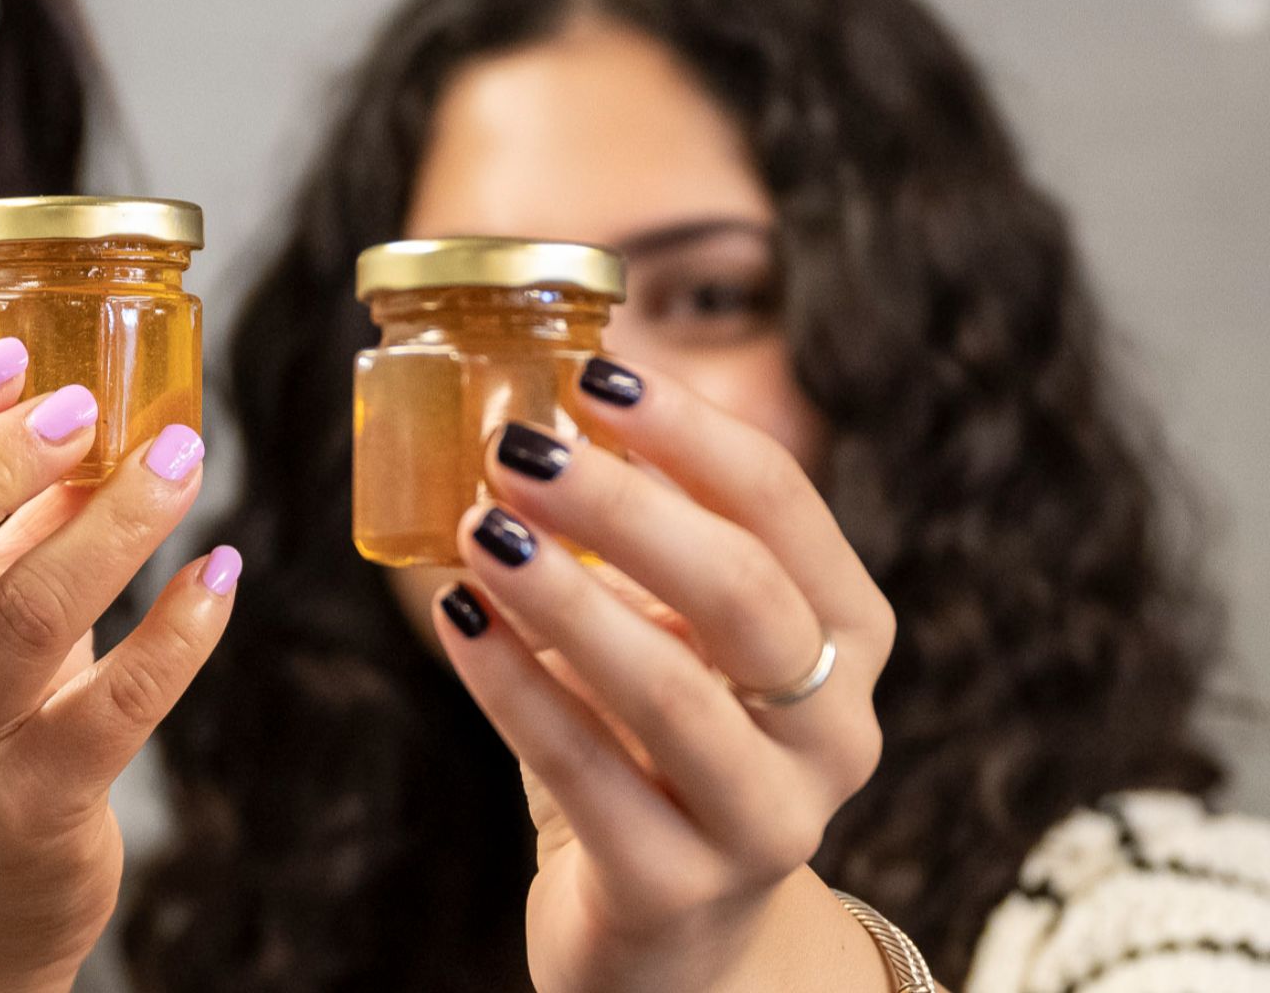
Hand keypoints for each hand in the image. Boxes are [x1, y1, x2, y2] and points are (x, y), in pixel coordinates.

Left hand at [433, 358, 895, 992]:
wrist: (675, 929)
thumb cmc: (661, 744)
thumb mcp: (674, 632)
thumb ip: (635, 541)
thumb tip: (530, 409)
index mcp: (847, 635)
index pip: (783, 509)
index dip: (689, 434)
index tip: (591, 376)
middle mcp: (835, 729)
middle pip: (742, 594)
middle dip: (623, 511)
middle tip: (515, 451)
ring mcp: (767, 820)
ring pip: (671, 694)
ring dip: (562, 598)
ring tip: (476, 530)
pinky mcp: (677, 889)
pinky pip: (587, 776)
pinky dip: (514, 689)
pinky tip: (458, 620)